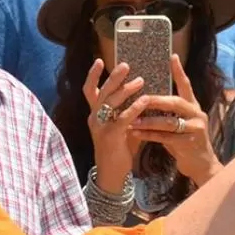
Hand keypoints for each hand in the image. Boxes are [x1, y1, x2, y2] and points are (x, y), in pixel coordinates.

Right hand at [83, 59, 145, 192]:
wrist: (112, 174)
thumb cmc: (120, 148)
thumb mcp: (120, 125)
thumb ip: (126, 109)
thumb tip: (141, 91)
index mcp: (95, 114)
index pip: (89, 91)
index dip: (92, 75)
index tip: (99, 60)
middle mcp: (94, 118)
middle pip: (101, 92)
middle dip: (113, 77)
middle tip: (126, 65)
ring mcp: (100, 128)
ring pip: (110, 103)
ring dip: (125, 90)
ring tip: (140, 81)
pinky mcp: (110, 137)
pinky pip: (122, 119)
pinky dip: (134, 108)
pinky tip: (145, 101)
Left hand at [128, 55, 220, 186]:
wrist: (201, 165)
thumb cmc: (185, 141)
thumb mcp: (180, 123)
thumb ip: (169, 112)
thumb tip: (146, 98)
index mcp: (193, 106)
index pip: (186, 85)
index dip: (179, 71)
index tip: (172, 56)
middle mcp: (196, 114)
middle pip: (175, 102)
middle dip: (155, 100)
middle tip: (139, 97)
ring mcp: (195, 129)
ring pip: (169, 122)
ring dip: (148, 121)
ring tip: (132, 119)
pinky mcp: (189, 144)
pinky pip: (165, 138)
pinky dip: (149, 135)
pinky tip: (135, 133)